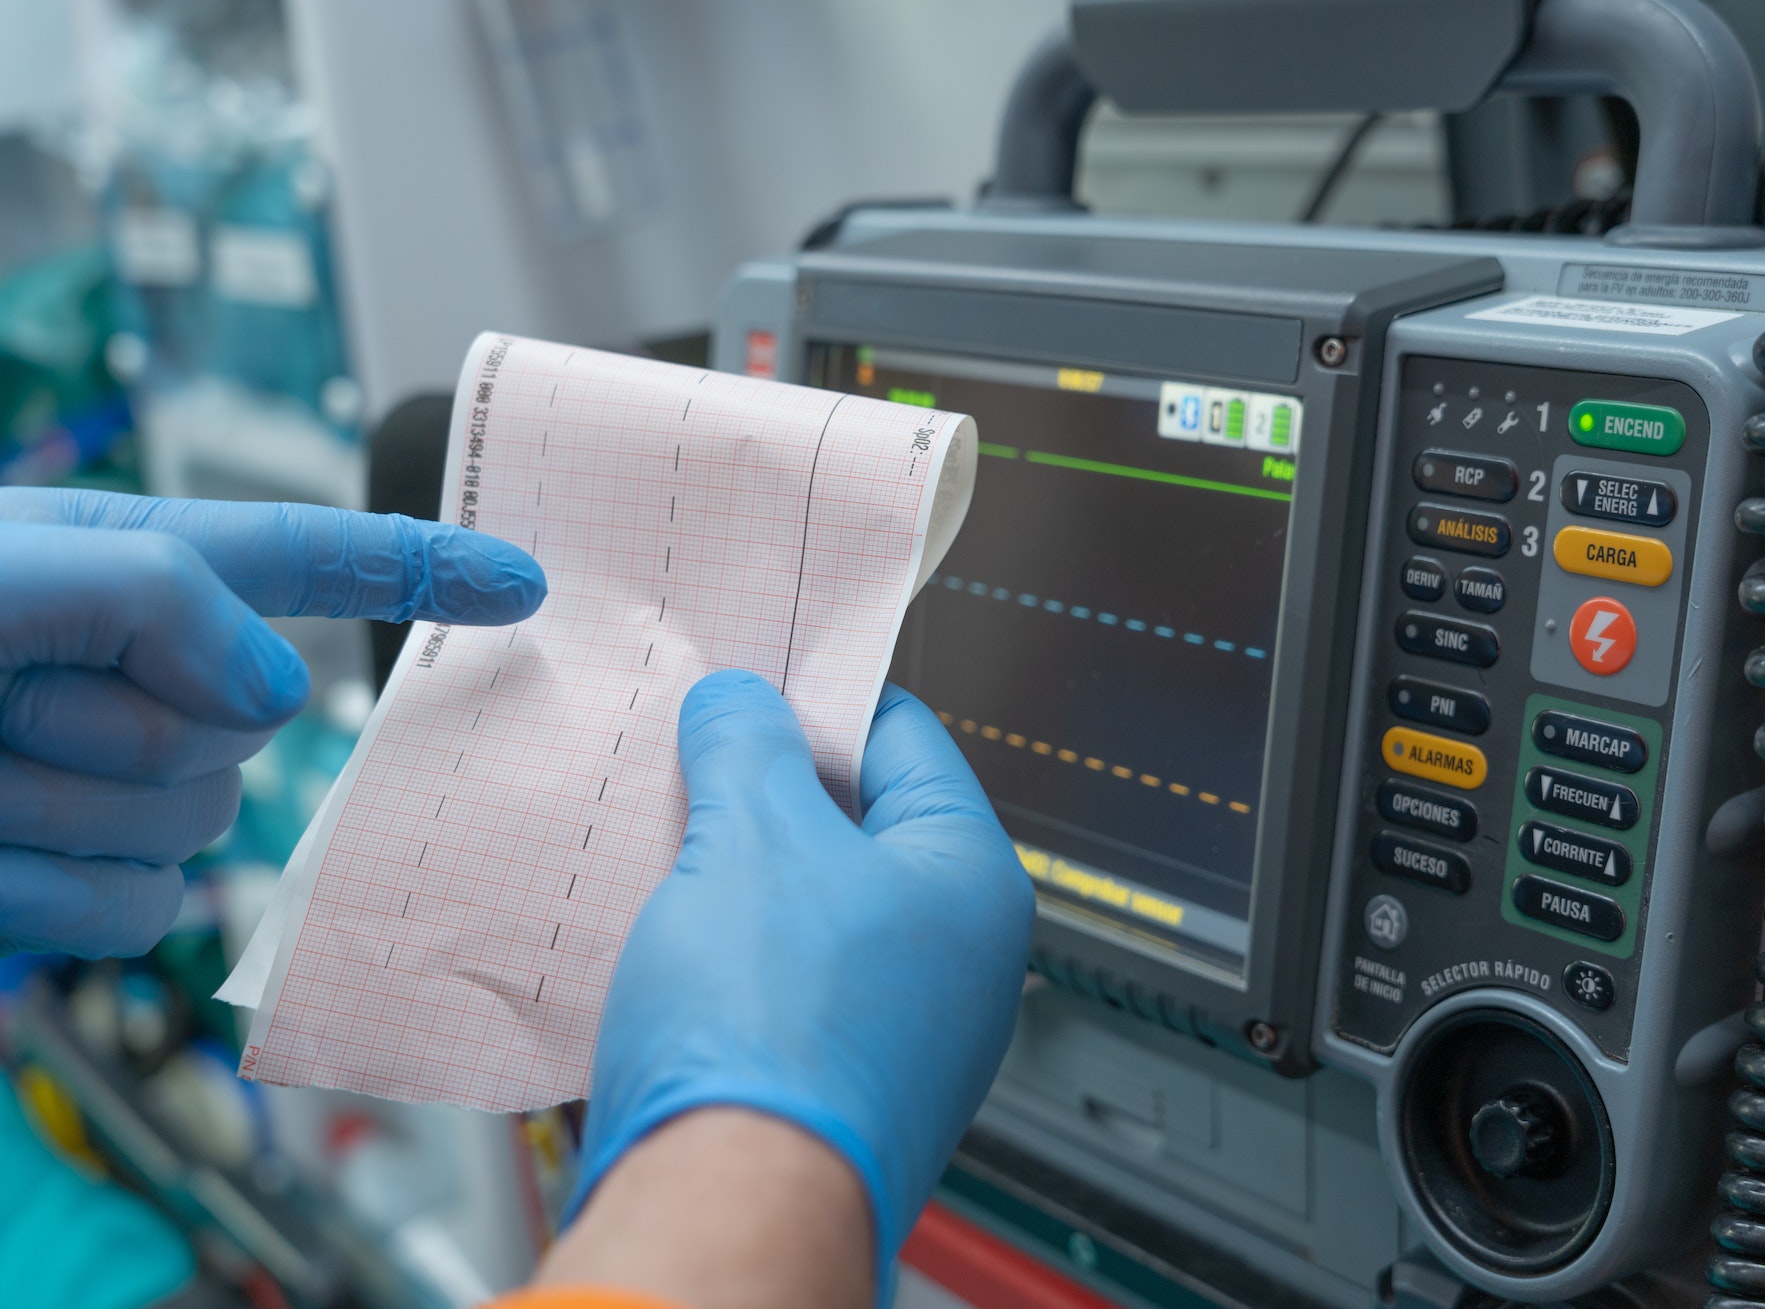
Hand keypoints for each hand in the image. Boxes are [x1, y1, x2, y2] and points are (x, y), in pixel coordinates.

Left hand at [0, 488, 545, 957]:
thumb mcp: (11, 571)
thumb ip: (160, 596)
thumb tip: (280, 694)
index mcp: (134, 572)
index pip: (311, 561)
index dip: (422, 568)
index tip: (519, 583)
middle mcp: (144, 677)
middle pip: (254, 720)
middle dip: (124, 720)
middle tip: (1, 697)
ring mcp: (118, 788)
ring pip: (197, 823)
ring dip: (67, 805)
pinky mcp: (87, 882)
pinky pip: (144, 910)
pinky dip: (56, 894)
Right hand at [573, 671, 1033, 1295]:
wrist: (726, 1213)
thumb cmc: (772, 1041)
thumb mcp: (752, 838)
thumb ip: (749, 745)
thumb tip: (742, 703)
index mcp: (973, 881)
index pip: (905, 736)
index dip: (818, 695)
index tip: (750, 679)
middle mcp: (957, 959)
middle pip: (857, 822)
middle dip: (768, 787)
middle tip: (691, 755)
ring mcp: (898, 1027)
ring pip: (812, 904)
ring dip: (738, 868)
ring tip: (664, 838)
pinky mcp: (831, 1080)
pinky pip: (783, 979)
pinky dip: (729, 945)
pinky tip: (666, 930)